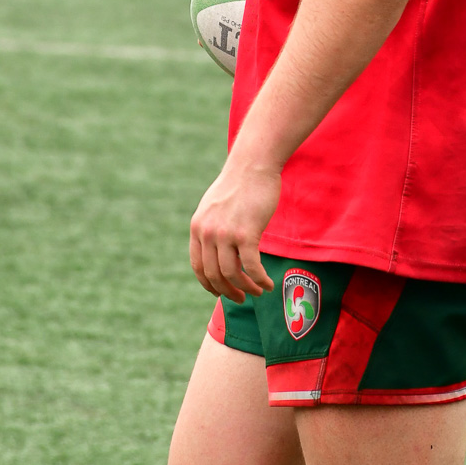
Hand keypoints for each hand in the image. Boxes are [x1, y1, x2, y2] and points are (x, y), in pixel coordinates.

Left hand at [189, 155, 280, 300]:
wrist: (253, 165)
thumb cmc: (239, 184)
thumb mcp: (214, 207)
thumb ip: (211, 227)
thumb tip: (217, 250)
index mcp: (197, 228)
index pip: (198, 267)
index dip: (210, 285)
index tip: (221, 292)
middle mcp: (207, 233)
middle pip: (215, 275)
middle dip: (228, 292)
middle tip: (242, 298)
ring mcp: (225, 234)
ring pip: (232, 274)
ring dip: (246, 288)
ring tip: (258, 292)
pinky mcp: (246, 233)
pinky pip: (252, 267)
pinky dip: (259, 280)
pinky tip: (268, 284)